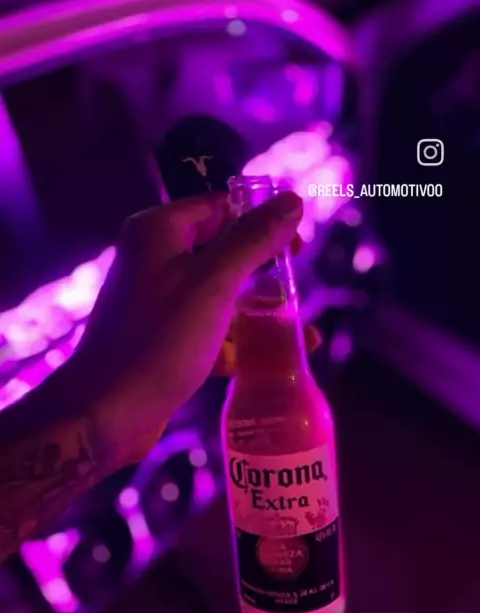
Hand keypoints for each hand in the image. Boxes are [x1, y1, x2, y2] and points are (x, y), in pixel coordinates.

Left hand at [73, 191, 312, 468]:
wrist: (107, 412)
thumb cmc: (159, 339)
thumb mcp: (214, 283)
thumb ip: (254, 240)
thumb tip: (291, 201)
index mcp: (158, 232)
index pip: (218, 208)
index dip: (261, 220)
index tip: (298, 243)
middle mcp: (154, 261)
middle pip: (223, 253)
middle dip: (265, 272)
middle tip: (299, 288)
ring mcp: (159, 304)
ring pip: (221, 297)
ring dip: (260, 313)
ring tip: (304, 335)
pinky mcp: (165, 342)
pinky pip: (212, 332)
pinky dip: (241, 345)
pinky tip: (277, 362)